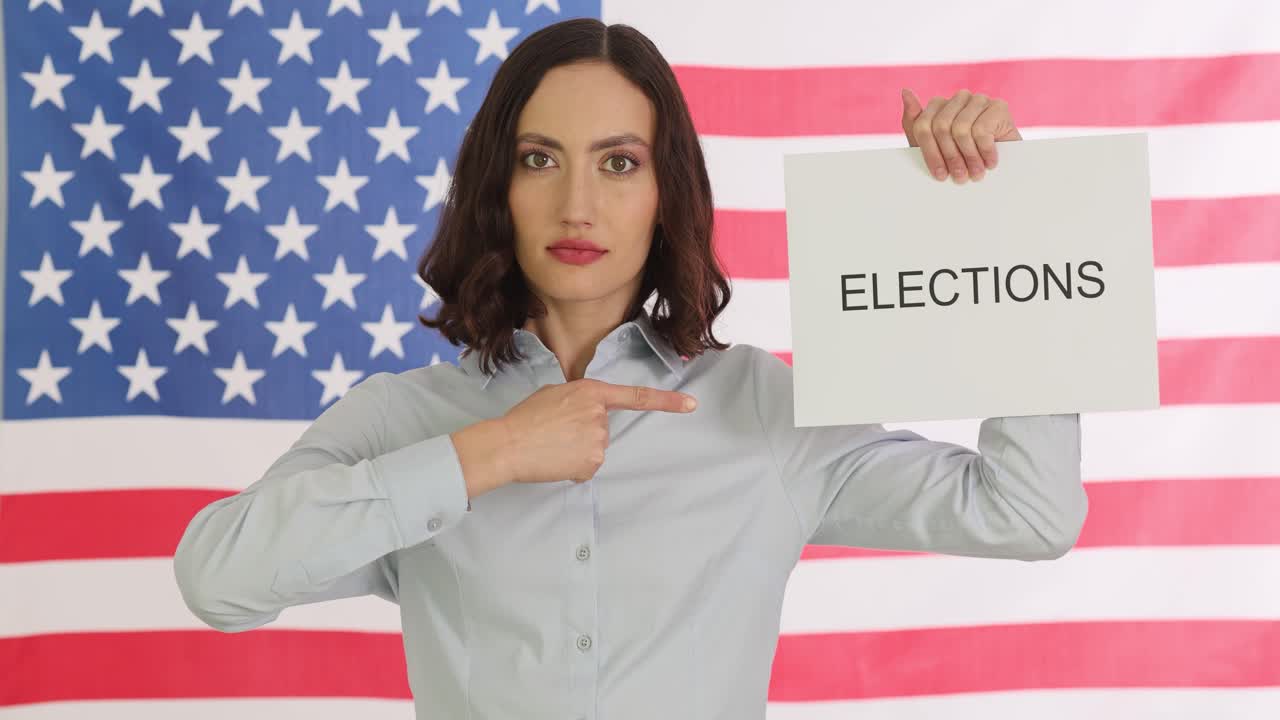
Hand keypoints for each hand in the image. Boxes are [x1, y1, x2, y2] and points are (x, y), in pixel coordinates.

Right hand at [495, 379, 697, 484]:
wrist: (509, 444)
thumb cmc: (525, 418)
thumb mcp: (555, 393)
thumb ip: (579, 399)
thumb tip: (586, 412)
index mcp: (592, 392)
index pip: (637, 397)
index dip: (667, 402)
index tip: (691, 405)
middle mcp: (600, 415)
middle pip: (603, 429)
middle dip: (583, 433)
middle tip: (555, 432)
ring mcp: (598, 440)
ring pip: (594, 449)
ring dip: (577, 451)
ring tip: (551, 445)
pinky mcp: (592, 462)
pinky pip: (587, 467)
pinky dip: (573, 467)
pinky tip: (555, 460)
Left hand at [900, 87, 1021, 183]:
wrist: (1003, 169)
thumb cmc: (963, 159)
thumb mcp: (933, 148)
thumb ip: (915, 122)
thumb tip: (905, 91)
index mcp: (939, 105)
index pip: (923, 125)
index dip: (930, 153)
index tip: (940, 175)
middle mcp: (959, 98)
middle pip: (940, 126)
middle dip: (949, 157)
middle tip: (960, 177)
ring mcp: (979, 99)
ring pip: (960, 129)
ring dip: (969, 157)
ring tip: (976, 174)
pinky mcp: (998, 106)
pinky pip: (981, 130)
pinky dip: (985, 152)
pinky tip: (990, 163)